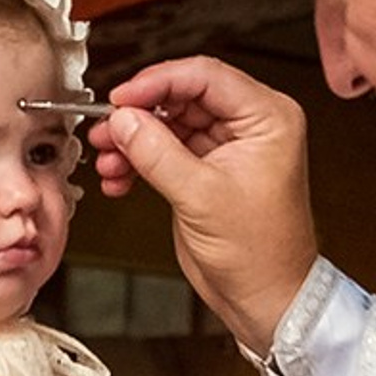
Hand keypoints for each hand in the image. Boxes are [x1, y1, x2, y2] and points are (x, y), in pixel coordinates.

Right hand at [86, 58, 317, 351]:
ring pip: (168, 123)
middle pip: (182, 96)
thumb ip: (157, 152)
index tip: (121, 99)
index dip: (157, 82)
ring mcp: (227, 147)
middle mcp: (250, 125)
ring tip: (108, 160)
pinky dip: (139, 161)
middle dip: (140, 115)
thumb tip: (124, 119)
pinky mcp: (207, 169)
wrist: (265, 298)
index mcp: (268, 118)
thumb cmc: (261, 253)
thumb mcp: (202, 197)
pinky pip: (165, 150)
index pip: (205, 77)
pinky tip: (119, 178)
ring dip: (133, 140)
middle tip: (106, 131)